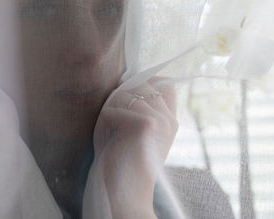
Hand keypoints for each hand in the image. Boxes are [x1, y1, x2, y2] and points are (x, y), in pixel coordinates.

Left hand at [92, 77, 177, 218]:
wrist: (123, 193)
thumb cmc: (120, 161)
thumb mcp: (131, 130)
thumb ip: (135, 106)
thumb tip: (126, 81)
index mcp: (169, 120)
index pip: (164, 83)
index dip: (143, 83)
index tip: (126, 101)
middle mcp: (168, 119)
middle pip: (140, 84)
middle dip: (119, 99)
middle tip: (115, 126)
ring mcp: (159, 120)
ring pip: (123, 94)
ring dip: (109, 112)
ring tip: (112, 135)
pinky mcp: (146, 124)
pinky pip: (112, 109)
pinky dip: (103, 124)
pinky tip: (110, 141)